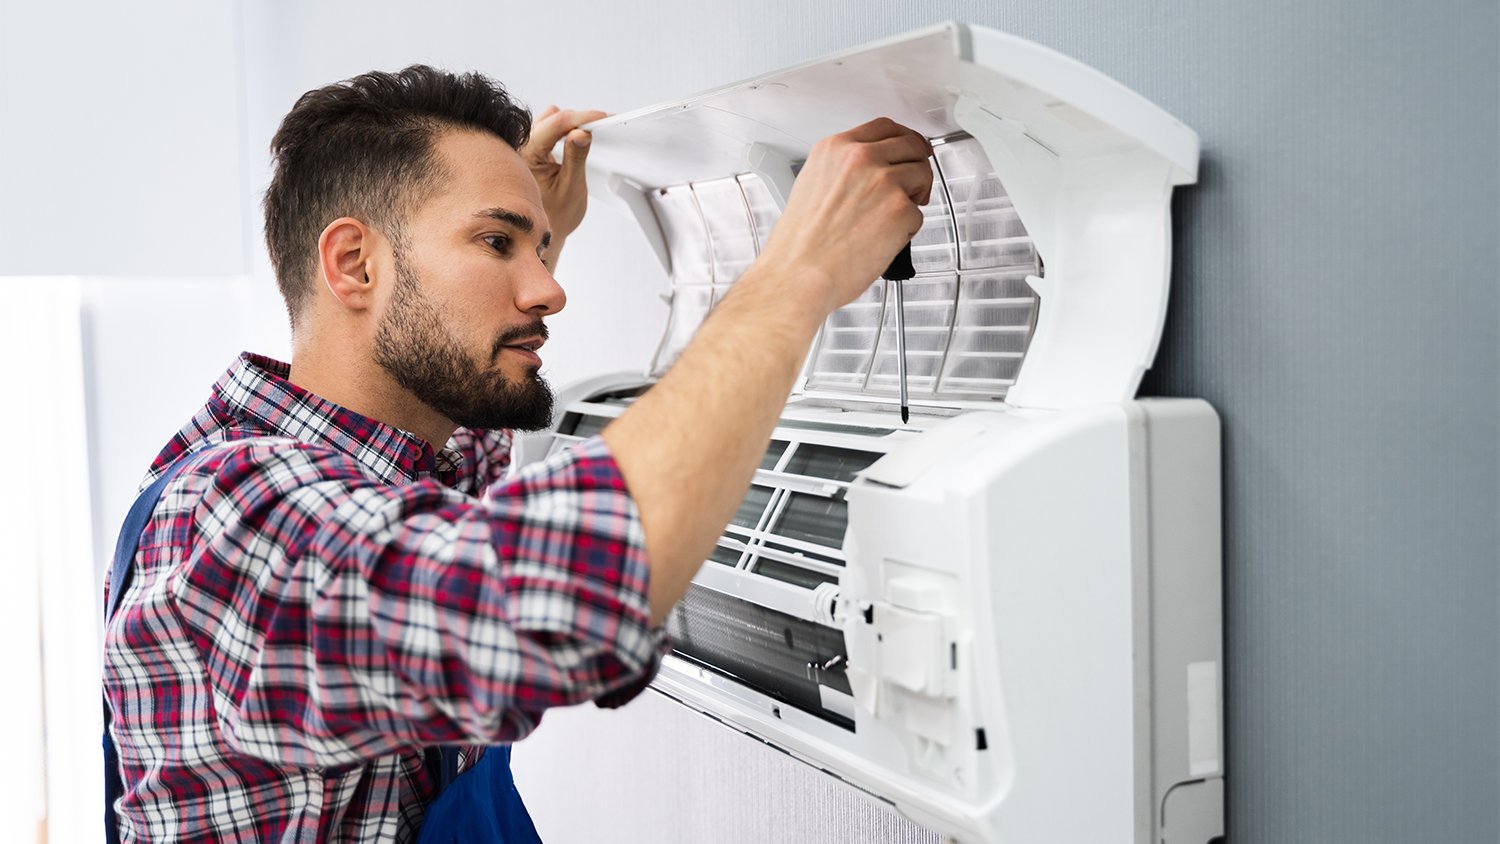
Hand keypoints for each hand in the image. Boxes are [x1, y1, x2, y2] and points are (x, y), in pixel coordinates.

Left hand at [521, 106, 606, 252]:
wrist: (542, 233)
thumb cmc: (554, 217)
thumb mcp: (571, 187)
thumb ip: (576, 157)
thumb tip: (582, 132)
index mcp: (526, 154)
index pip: (557, 124)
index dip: (583, 117)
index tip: (602, 118)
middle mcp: (520, 147)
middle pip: (553, 117)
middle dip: (578, 120)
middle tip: (601, 128)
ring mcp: (524, 147)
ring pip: (550, 120)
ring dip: (570, 125)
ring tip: (588, 137)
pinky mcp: (531, 149)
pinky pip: (547, 129)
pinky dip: (563, 131)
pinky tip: (575, 141)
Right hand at [757, 118, 932, 315]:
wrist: (798, 275)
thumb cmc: (799, 245)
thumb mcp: (811, 185)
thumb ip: (842, 170)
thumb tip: (867, 173)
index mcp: (835, 148)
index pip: (884, 127)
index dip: (903, 139)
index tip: (909, 147)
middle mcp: (861, 158)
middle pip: (910, 145)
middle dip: (917, 163)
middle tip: (915, 183)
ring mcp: (884, 182)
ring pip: (922, 175)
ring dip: (916, 194)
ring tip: (897, 216)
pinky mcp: (901, 210)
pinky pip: (919, 214)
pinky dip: (908, 229)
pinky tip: (886, 239)